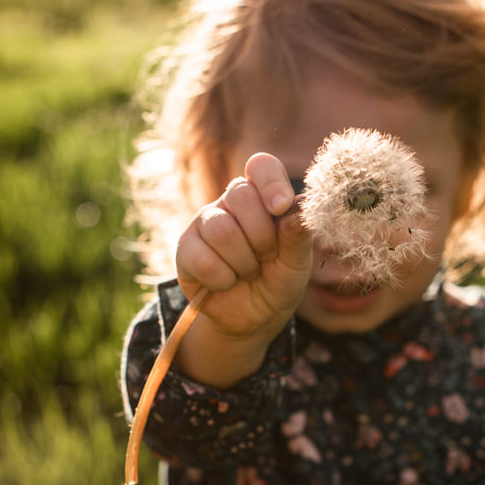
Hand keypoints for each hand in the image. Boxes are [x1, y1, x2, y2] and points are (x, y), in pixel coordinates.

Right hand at [173, 153, 312, 384]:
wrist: (254, 318)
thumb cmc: (279, 281)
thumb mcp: (297, 262)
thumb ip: (298, 236)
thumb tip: (298, 210)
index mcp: (262, 196)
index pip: (260, 166)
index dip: (270, 182)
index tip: (281, 206)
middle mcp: (232, 202)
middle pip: (240, 196)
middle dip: (262, 236)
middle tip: (267, 257)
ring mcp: (205, 222)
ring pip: (221, 229)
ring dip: (243, 262)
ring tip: (248, 273)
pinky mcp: (186, 248)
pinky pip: (201, 257)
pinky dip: (222, 278)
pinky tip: (226, 283)